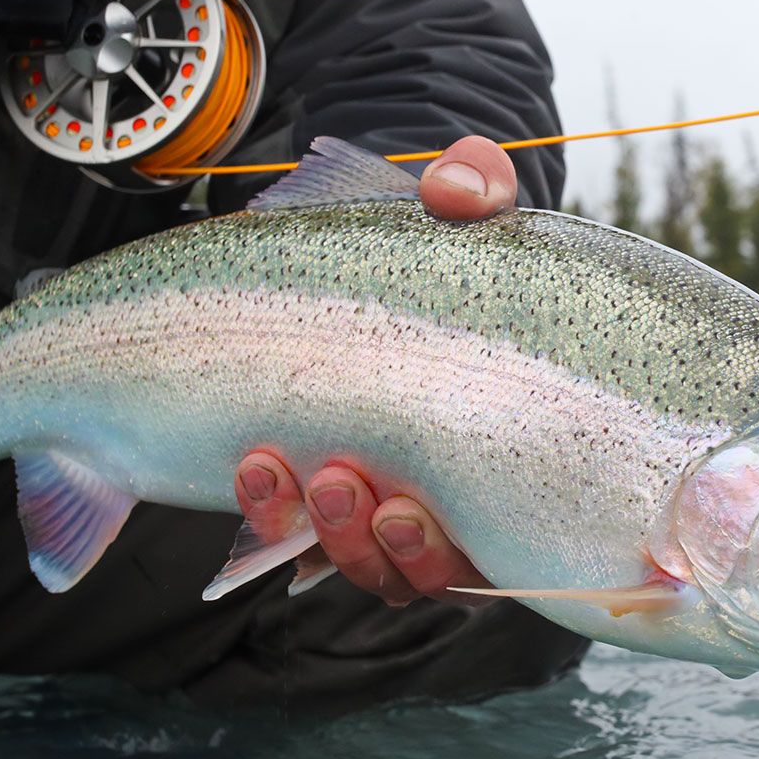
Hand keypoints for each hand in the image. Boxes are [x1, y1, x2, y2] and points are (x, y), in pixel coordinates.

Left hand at [234, 136, 515, 602]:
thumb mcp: (469, 214)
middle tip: (336, 480)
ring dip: (316, 529)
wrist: (397, 260)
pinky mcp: (323, 499)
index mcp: (507, 458)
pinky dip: (273, 516)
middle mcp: (456, 503)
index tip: (401, 508)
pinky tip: (252, 466)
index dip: (444, 550)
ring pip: (359, 562)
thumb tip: (459, 189)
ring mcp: (389, 505)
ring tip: (272, 466)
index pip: (493, 543)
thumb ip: (477, 191)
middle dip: (369, 542)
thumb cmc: (450, 251)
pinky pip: (299, 541)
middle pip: (417, 570)